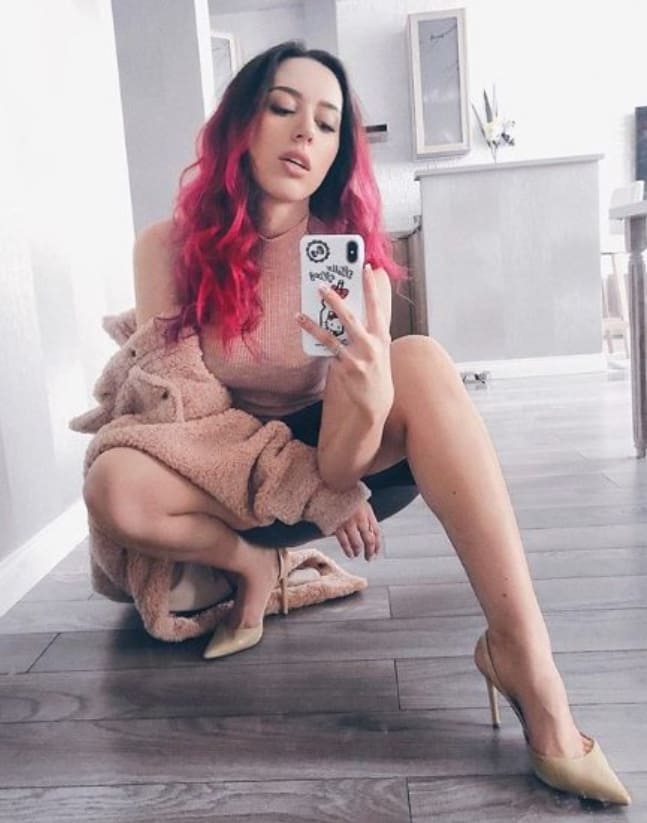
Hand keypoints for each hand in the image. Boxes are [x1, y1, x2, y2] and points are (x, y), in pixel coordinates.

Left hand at [297, 264, 393, 421]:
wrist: (376, 402)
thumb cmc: (375, 371)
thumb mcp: (378, 349)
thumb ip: (367, 330)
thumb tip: (345, 310)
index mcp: (382, 336)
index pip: (378, 306)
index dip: (372, 287)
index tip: (366, 267)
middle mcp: (372, 345)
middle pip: (351, 316)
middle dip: (335, 299)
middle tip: (321, 284)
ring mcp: (358, 357)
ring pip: (333, 334)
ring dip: (315, 321)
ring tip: (301, 311)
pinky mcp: (346, 369)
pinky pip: (326, 349)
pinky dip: (313, 336)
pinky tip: (303, 324)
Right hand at [334, 500, 382, 560]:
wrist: (334, 488)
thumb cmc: (349, 497)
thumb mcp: (363, 505)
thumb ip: (369, 519)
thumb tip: (373, 536)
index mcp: (368, 513)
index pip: (377, 533)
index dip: (378, 545)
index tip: (376, 552)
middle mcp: (360, 519)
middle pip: (369, 540)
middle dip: (369, 552)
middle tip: (369, 558)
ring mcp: (349, 523)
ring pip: (357, 543)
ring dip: (358, 551)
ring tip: (356, 554)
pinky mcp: (337, 525)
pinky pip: (344, 542)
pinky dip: (348, 550)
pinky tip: (349, 554)